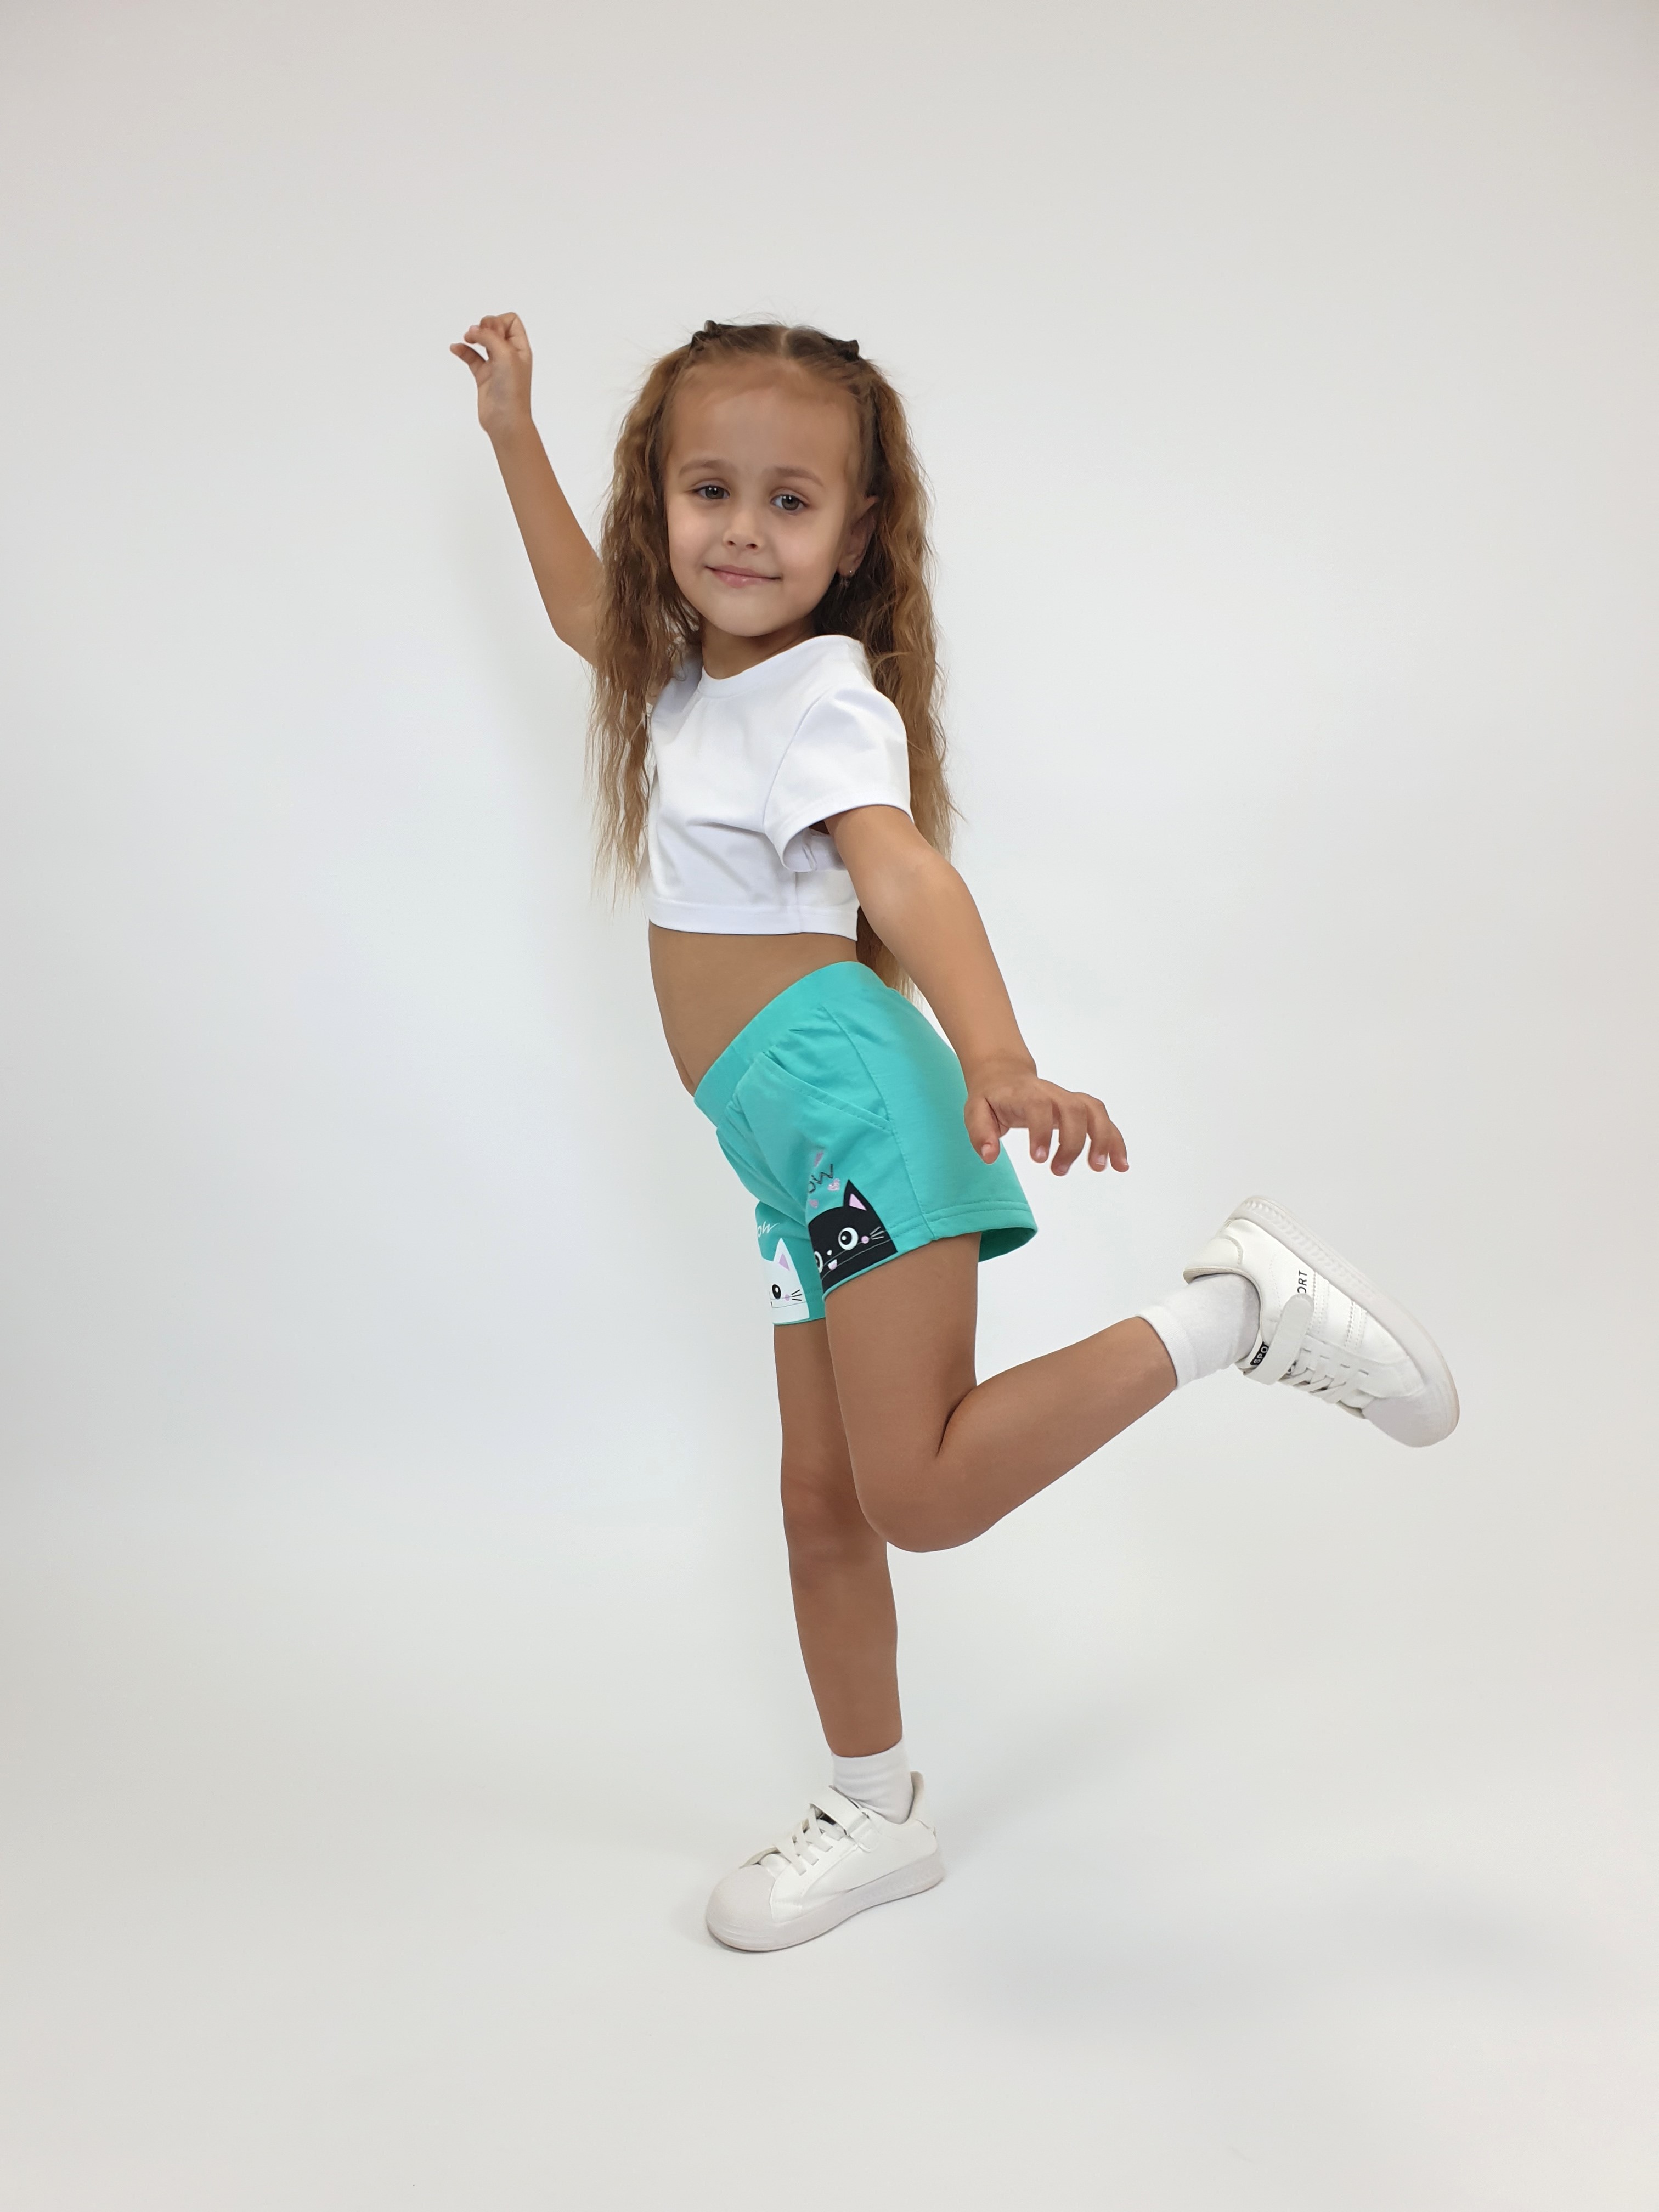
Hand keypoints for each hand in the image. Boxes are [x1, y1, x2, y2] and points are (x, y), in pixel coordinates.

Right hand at [451, 313, 533, 440]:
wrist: (506, 420)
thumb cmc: (512, 390)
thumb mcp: (506, 355)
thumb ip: (490, 337)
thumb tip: (475, 330)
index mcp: (520, 348)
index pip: (511, 321)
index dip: (498, 321)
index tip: (492, 334)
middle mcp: (509, 355)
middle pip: (495, 328)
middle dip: (484, 327)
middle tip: (480, 336)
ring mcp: (496, 365)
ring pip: (482, 342)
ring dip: (473, 336)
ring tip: (468, 338)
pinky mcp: (484, 376)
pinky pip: (471, 357)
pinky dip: (463, 350)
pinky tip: (455, 348)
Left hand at [964, 1060, 1127, 1174]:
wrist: (1005, 1075)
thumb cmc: (991, 1098)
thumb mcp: (975, 1111)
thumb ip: (980, 1133)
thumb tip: (990, 1156)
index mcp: (1025, 1094)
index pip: (1039, 1106)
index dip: (1042, 1131)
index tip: (1039, 1159)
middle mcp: (1052, 1094)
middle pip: (1073, 1109)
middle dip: (1072, 1141)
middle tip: (1059, 1170)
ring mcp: (1069, 1099)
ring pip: (1094, 1111)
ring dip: (1102, 1139)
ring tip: (1099, 1167)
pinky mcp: (1080, 1109)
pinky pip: (1103, 1120)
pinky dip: (1115, 1140)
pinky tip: (1120, 1165)